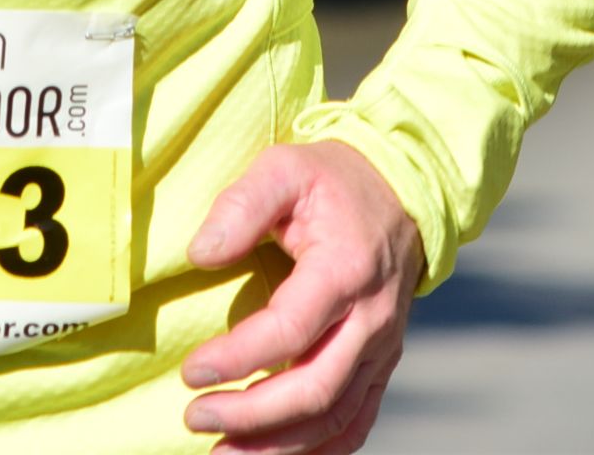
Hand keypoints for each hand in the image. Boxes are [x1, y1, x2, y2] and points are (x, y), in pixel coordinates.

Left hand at [181, 141, 424, 454]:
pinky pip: (358, 420)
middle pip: (315, 388)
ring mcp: (382, 346)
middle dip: (252, 415)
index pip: (289, 330)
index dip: (238, 358)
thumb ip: (241, 206)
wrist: (402, 191)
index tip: (191, 372)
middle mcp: (371, 317)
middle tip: (196, 416)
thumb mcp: (284, 168)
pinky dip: (320, 449)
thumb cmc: (333, 181)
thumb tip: (201, 254)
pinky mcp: (383, 362)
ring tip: (222, 452)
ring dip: (279, 444)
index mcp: (344, 269)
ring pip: (335, 415)